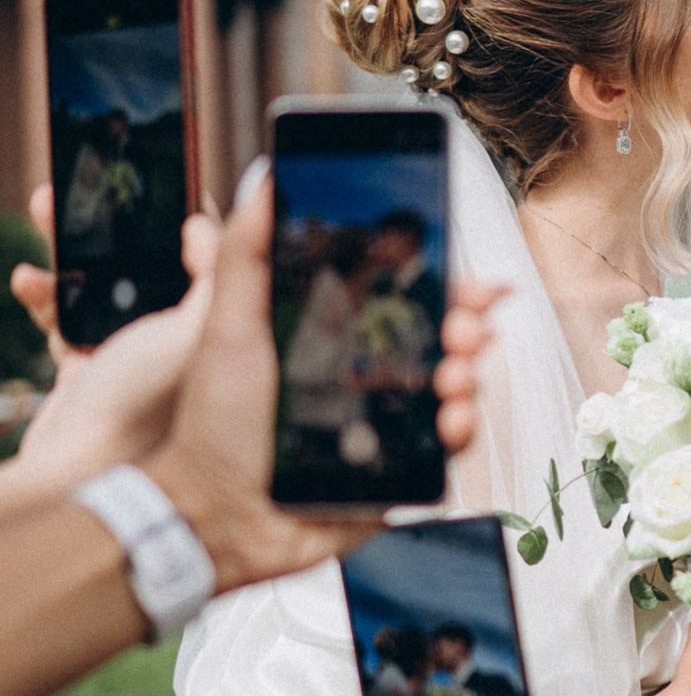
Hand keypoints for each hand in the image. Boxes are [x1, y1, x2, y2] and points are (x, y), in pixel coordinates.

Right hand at [1, 191, 219, 511]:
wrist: (100, 495)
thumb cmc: (163, 416)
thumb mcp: (210, 330)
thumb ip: (228, 270)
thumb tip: (247, 204)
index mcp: (229, 335)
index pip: (220, 264)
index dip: (195, 219)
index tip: (170, 177)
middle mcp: (186, 350)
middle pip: (155, 268)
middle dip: (125, 225)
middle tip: (97, 184)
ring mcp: (134, 368)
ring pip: (105, 289)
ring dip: (75, 249)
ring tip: (51, 207)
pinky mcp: (88, 384)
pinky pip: (64, 327)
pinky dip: (45, 298)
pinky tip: (28, 280)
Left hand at [140, 169, 498, 593]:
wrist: (214, 516)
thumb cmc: (214, 427)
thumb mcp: (225, 329)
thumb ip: (245, 255)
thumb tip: (266, 178)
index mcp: (332, 337)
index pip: (403, 298)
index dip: (443, 285)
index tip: (471, 278)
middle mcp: (364, 376)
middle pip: (439, 340)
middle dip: (466, 327)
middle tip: (468, 328)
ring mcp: (384, 426)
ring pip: (451, 390)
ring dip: (467, 377)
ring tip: (456, 378)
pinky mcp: (396, 474)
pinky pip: (444, 450)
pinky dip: (459, 431)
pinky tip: (452, 422)